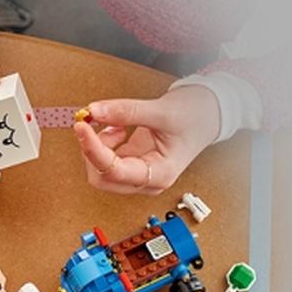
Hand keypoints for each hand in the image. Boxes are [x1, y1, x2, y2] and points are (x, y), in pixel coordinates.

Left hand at [74, 86, 220, 194]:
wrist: (209, 114)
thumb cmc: (195, 117)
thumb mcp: (161, 111)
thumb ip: (125, 112)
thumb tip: (93, 111)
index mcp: (160, 174)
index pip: (114, 171)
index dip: (93, 149)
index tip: (82, 126)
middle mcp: (148, 179)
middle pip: (102, 177)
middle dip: (92, 150)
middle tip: (93, 122)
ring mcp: (140, 172)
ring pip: (100, 169)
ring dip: (97, 145)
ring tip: (115, 122)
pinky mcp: (134, 161)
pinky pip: (107, 158)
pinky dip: (103, 140)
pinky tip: (118, 126)